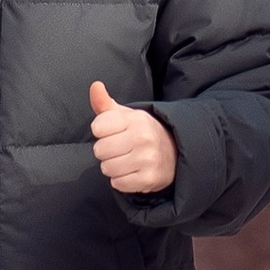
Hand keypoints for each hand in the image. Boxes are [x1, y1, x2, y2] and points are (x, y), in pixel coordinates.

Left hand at [90, 78, 178, 194]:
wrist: (174, 153)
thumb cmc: (141, 132)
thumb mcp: (125, 115)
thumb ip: (105, 103)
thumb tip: (95, 86)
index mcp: (136, 119)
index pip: (98, 127)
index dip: (101, 132)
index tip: (113, 132)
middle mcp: (143, 138)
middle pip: (99, 150)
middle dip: (105, 151)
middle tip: (120, 149)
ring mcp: (148, 159)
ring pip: (107, 168)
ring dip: (112, 167)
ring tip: (126, 161)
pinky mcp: (149, 179)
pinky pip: (118, 184)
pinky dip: (121, 181)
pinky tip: (131, 172)